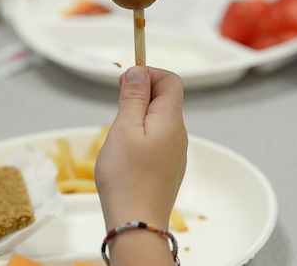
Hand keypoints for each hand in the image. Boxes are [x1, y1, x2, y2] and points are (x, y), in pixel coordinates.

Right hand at [95, 66, 186, 229]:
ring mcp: (174, 153)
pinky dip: (141, 136)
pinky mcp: (167, 168)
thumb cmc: (127, 178)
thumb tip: (139, 72)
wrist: (136, 223)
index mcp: (171, 120)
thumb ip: (133, 97)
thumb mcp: (124, 128)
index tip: (124, 82)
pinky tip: (126, 153)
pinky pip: (157, 140)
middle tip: (118, 107)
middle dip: (140, 94)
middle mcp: (178, 134)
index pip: (171, 80)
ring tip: (119, 134)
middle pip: (165, 99)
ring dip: (138, 116)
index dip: (148, 72)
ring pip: (159, 120)